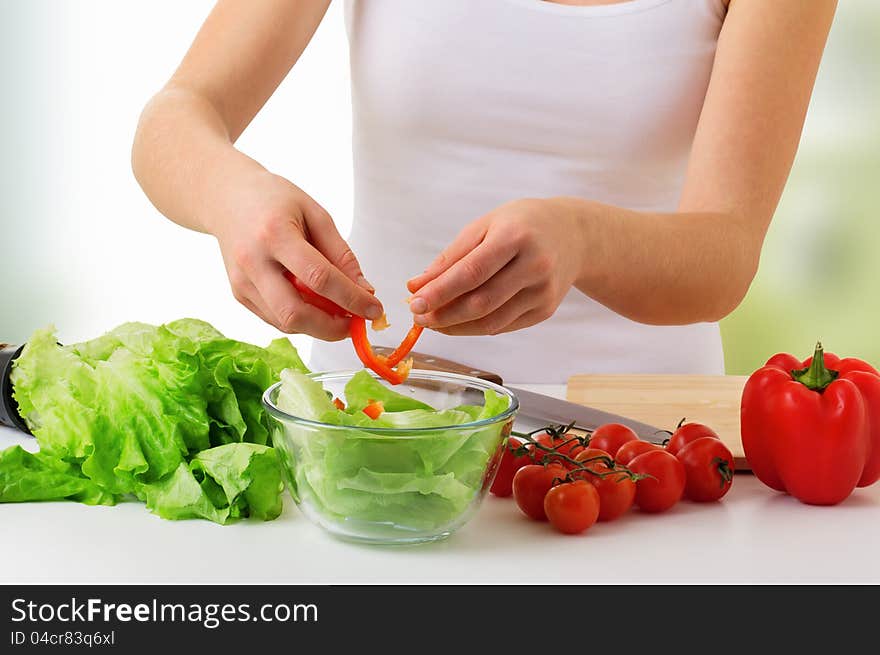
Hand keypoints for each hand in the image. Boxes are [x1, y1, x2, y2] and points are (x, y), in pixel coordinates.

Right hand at [211, 170, 382, 339]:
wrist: (227, 198)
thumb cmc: (274, 200)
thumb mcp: (316, 214)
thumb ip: (341, 254)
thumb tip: (365, 291)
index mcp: (275, 234)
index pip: (319, 278)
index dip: (351, 299)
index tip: (374, 309)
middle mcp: (253, 262)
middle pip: (295, 312)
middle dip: (332, 328)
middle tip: (355, 323)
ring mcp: (242, 282)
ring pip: (285, 322)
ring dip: (319, 327)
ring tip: (339, 313)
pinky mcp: (239, 294)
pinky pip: (276, 319)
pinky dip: (302, 320)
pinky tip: (316, 306)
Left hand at [406, 198, 583, 335]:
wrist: (573, 234)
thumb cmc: (522, 225)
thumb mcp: (485, 227)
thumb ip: (450, 257)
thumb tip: (416, 286)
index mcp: (515, 237)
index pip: (471, 272)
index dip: (440, 292)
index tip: (414, 303)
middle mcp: (534, 265)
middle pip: (480, 302)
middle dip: (444, 315)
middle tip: (419, 317)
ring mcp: (543, 291)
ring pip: (491, 322)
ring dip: (456, 327)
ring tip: (434, 322)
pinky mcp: (546, 309)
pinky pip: (503, 325)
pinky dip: (476, 327)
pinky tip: (459, 322)